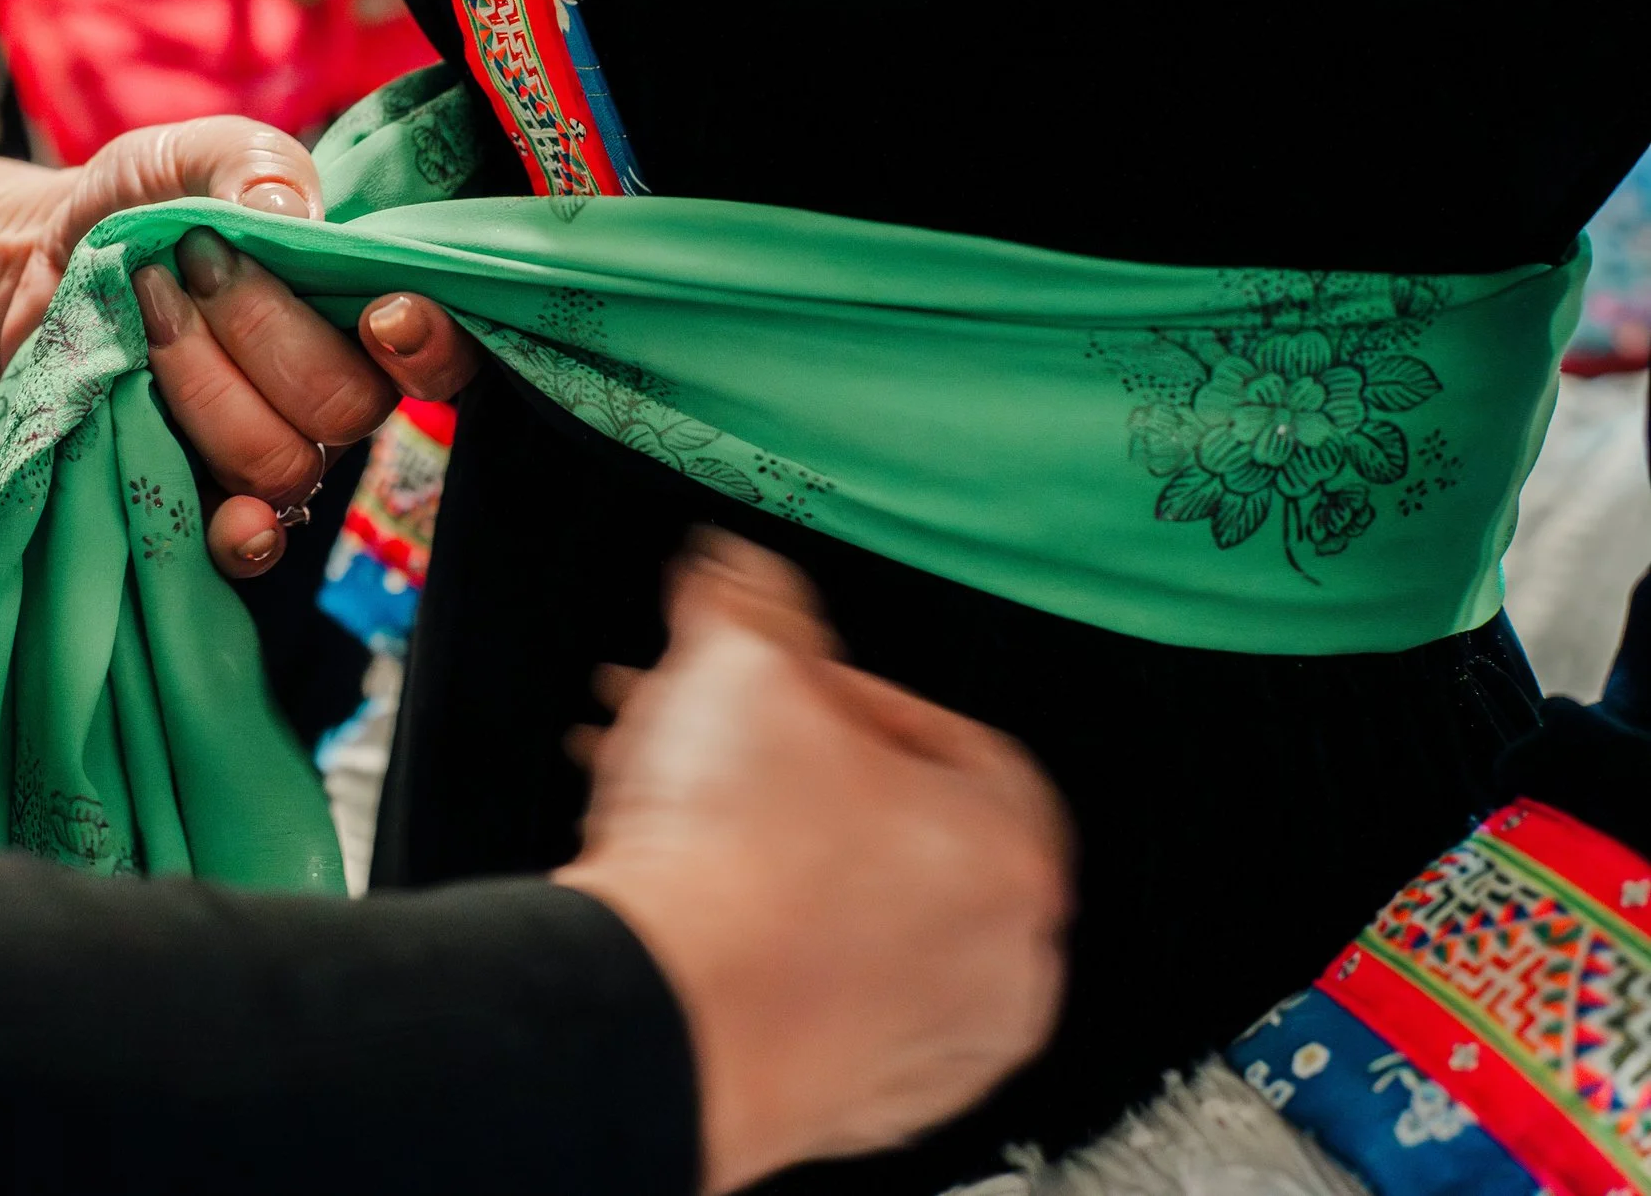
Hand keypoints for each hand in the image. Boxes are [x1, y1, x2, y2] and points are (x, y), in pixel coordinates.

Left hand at [0, 122, 480, 575]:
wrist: (44, 266)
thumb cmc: (146, 205)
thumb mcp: (191, 154)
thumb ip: (251, 164)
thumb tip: (296, 212)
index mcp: (360, 307)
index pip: (440, 350)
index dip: (429, 345)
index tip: (381, 316)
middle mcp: (335, 392)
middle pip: (347, 407)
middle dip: (261, 330)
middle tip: (189, 263)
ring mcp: (274, 453)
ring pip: (283, 464)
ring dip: (204, 384)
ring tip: (149, 312)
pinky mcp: (206, 502)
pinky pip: (247, 545)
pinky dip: (239, 533)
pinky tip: (225, 514)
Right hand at [558, 531, 1072, 1195]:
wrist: (660, 1018)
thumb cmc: (730, 870)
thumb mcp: (739, 666)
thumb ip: (750, 602)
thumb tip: (734, 567)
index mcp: (1013, 852)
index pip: (956, 738)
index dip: (854, 699)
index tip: (789, 695)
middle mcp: (999, 964)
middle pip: (901, 831)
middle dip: (797, 775)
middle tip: (724, 749)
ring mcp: (933, 1048)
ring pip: (855, 917)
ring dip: (772, 856)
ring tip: (680, 812)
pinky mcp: (859, 1106)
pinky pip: (819, 997)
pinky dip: (763, 947)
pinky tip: (688, 900)